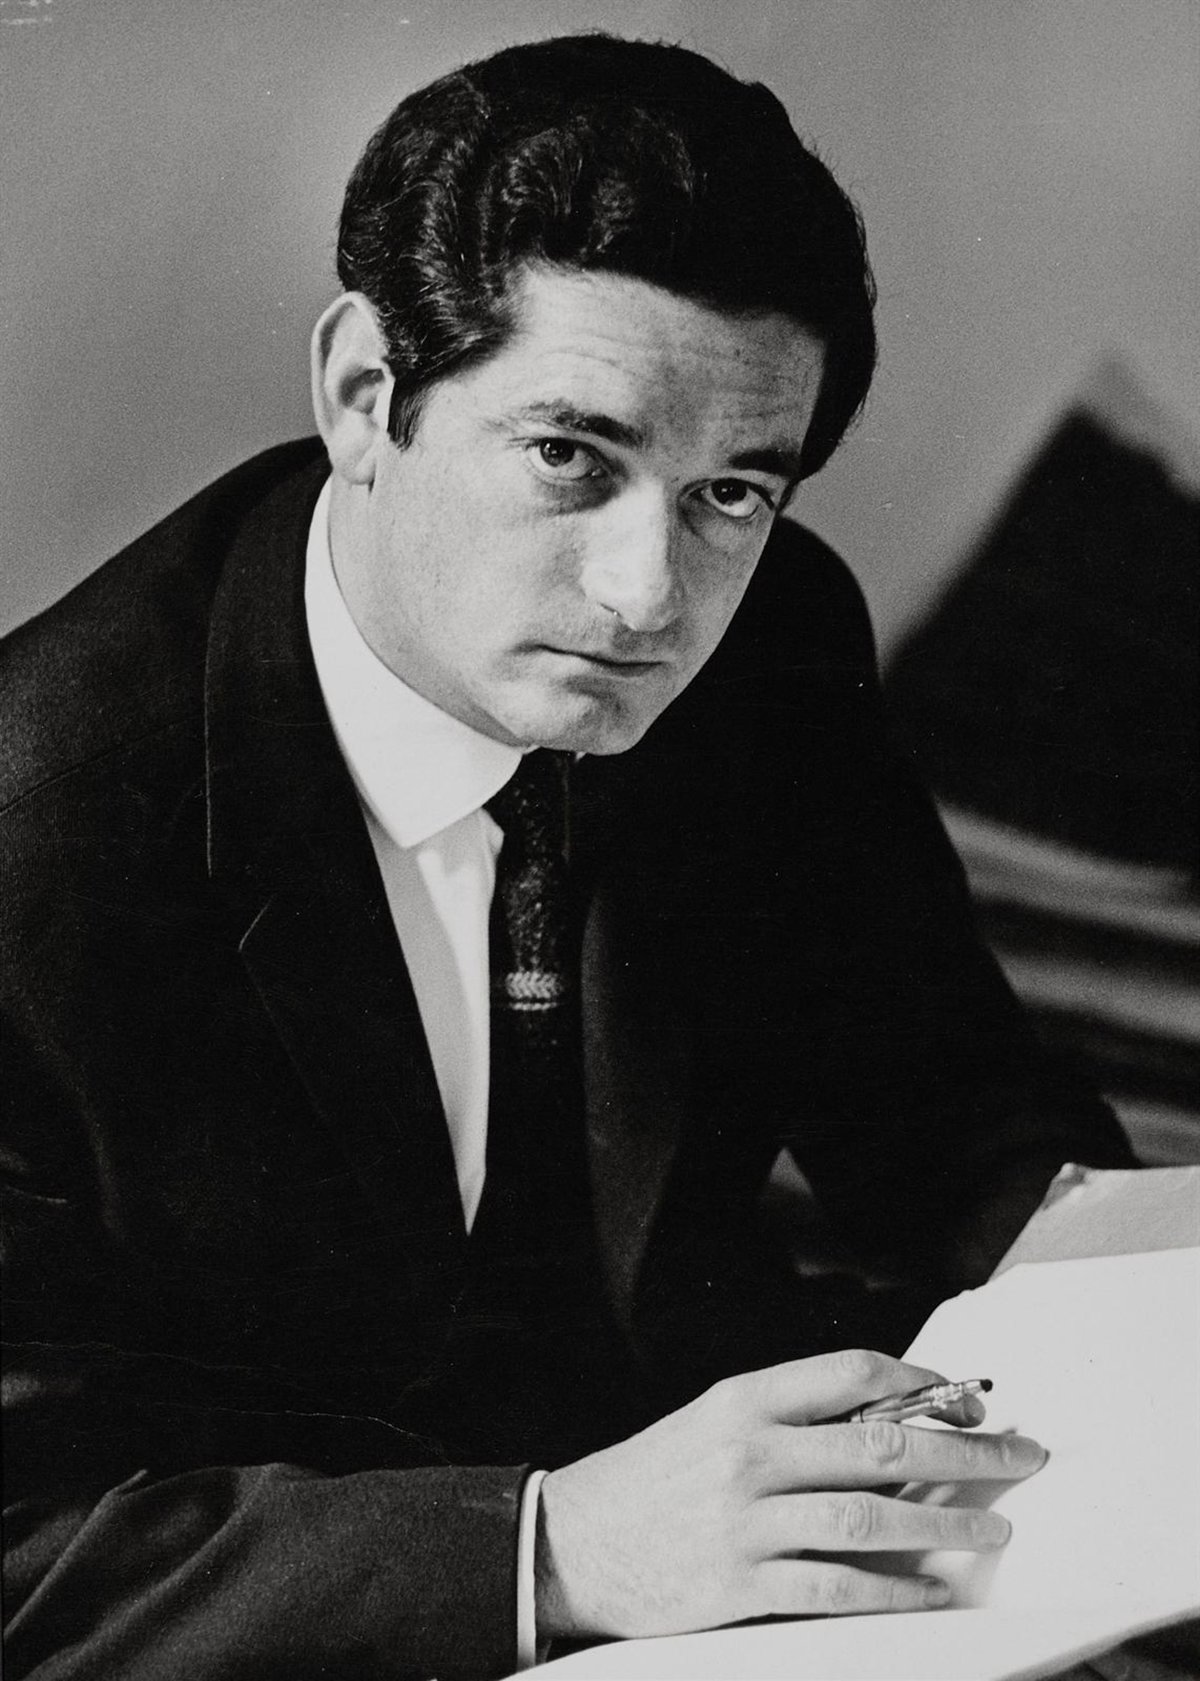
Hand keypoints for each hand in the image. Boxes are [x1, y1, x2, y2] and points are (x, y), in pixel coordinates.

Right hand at [537, 1348, 1045, 1639]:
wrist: (568, 1542)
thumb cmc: (649, 1480)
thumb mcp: (712, 1423)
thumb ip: (787, 1420)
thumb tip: (882, 1424)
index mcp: (744, 1400)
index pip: (853, 1374)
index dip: (922, 1385)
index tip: (966, 1401)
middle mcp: (750, 1452)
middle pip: (880, 1444)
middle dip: (965, 1451)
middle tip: (1022, 1456)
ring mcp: (745, 1520)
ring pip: (869, 1515)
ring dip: (945, 1523)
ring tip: (995, 1529)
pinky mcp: (739, 1586)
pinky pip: (835, 1587)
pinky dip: (892, 1589)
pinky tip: (930, 1589)